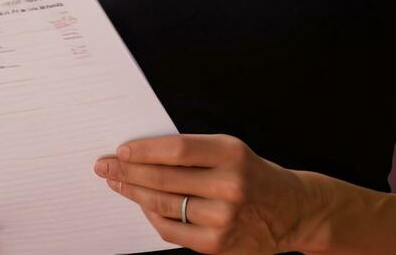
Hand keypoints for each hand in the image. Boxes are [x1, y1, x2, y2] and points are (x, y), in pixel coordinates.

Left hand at [94, 134, 317, 254]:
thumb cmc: (253, 175)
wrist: (292, 212)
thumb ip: (193, 152)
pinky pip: (171, 230)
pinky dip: (152, 217)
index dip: (144, 150)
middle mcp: (229, 186)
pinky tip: (141, 205)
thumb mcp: (231, 151)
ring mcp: (223, 218)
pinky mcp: (217, 245)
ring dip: (133, 193)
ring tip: (117, 183)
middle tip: (104, 166)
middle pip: (164, 178)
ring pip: (163, 205)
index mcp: (232, 154)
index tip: (122, 150)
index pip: (177, 150)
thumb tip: (141, 153)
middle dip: (128, 171)